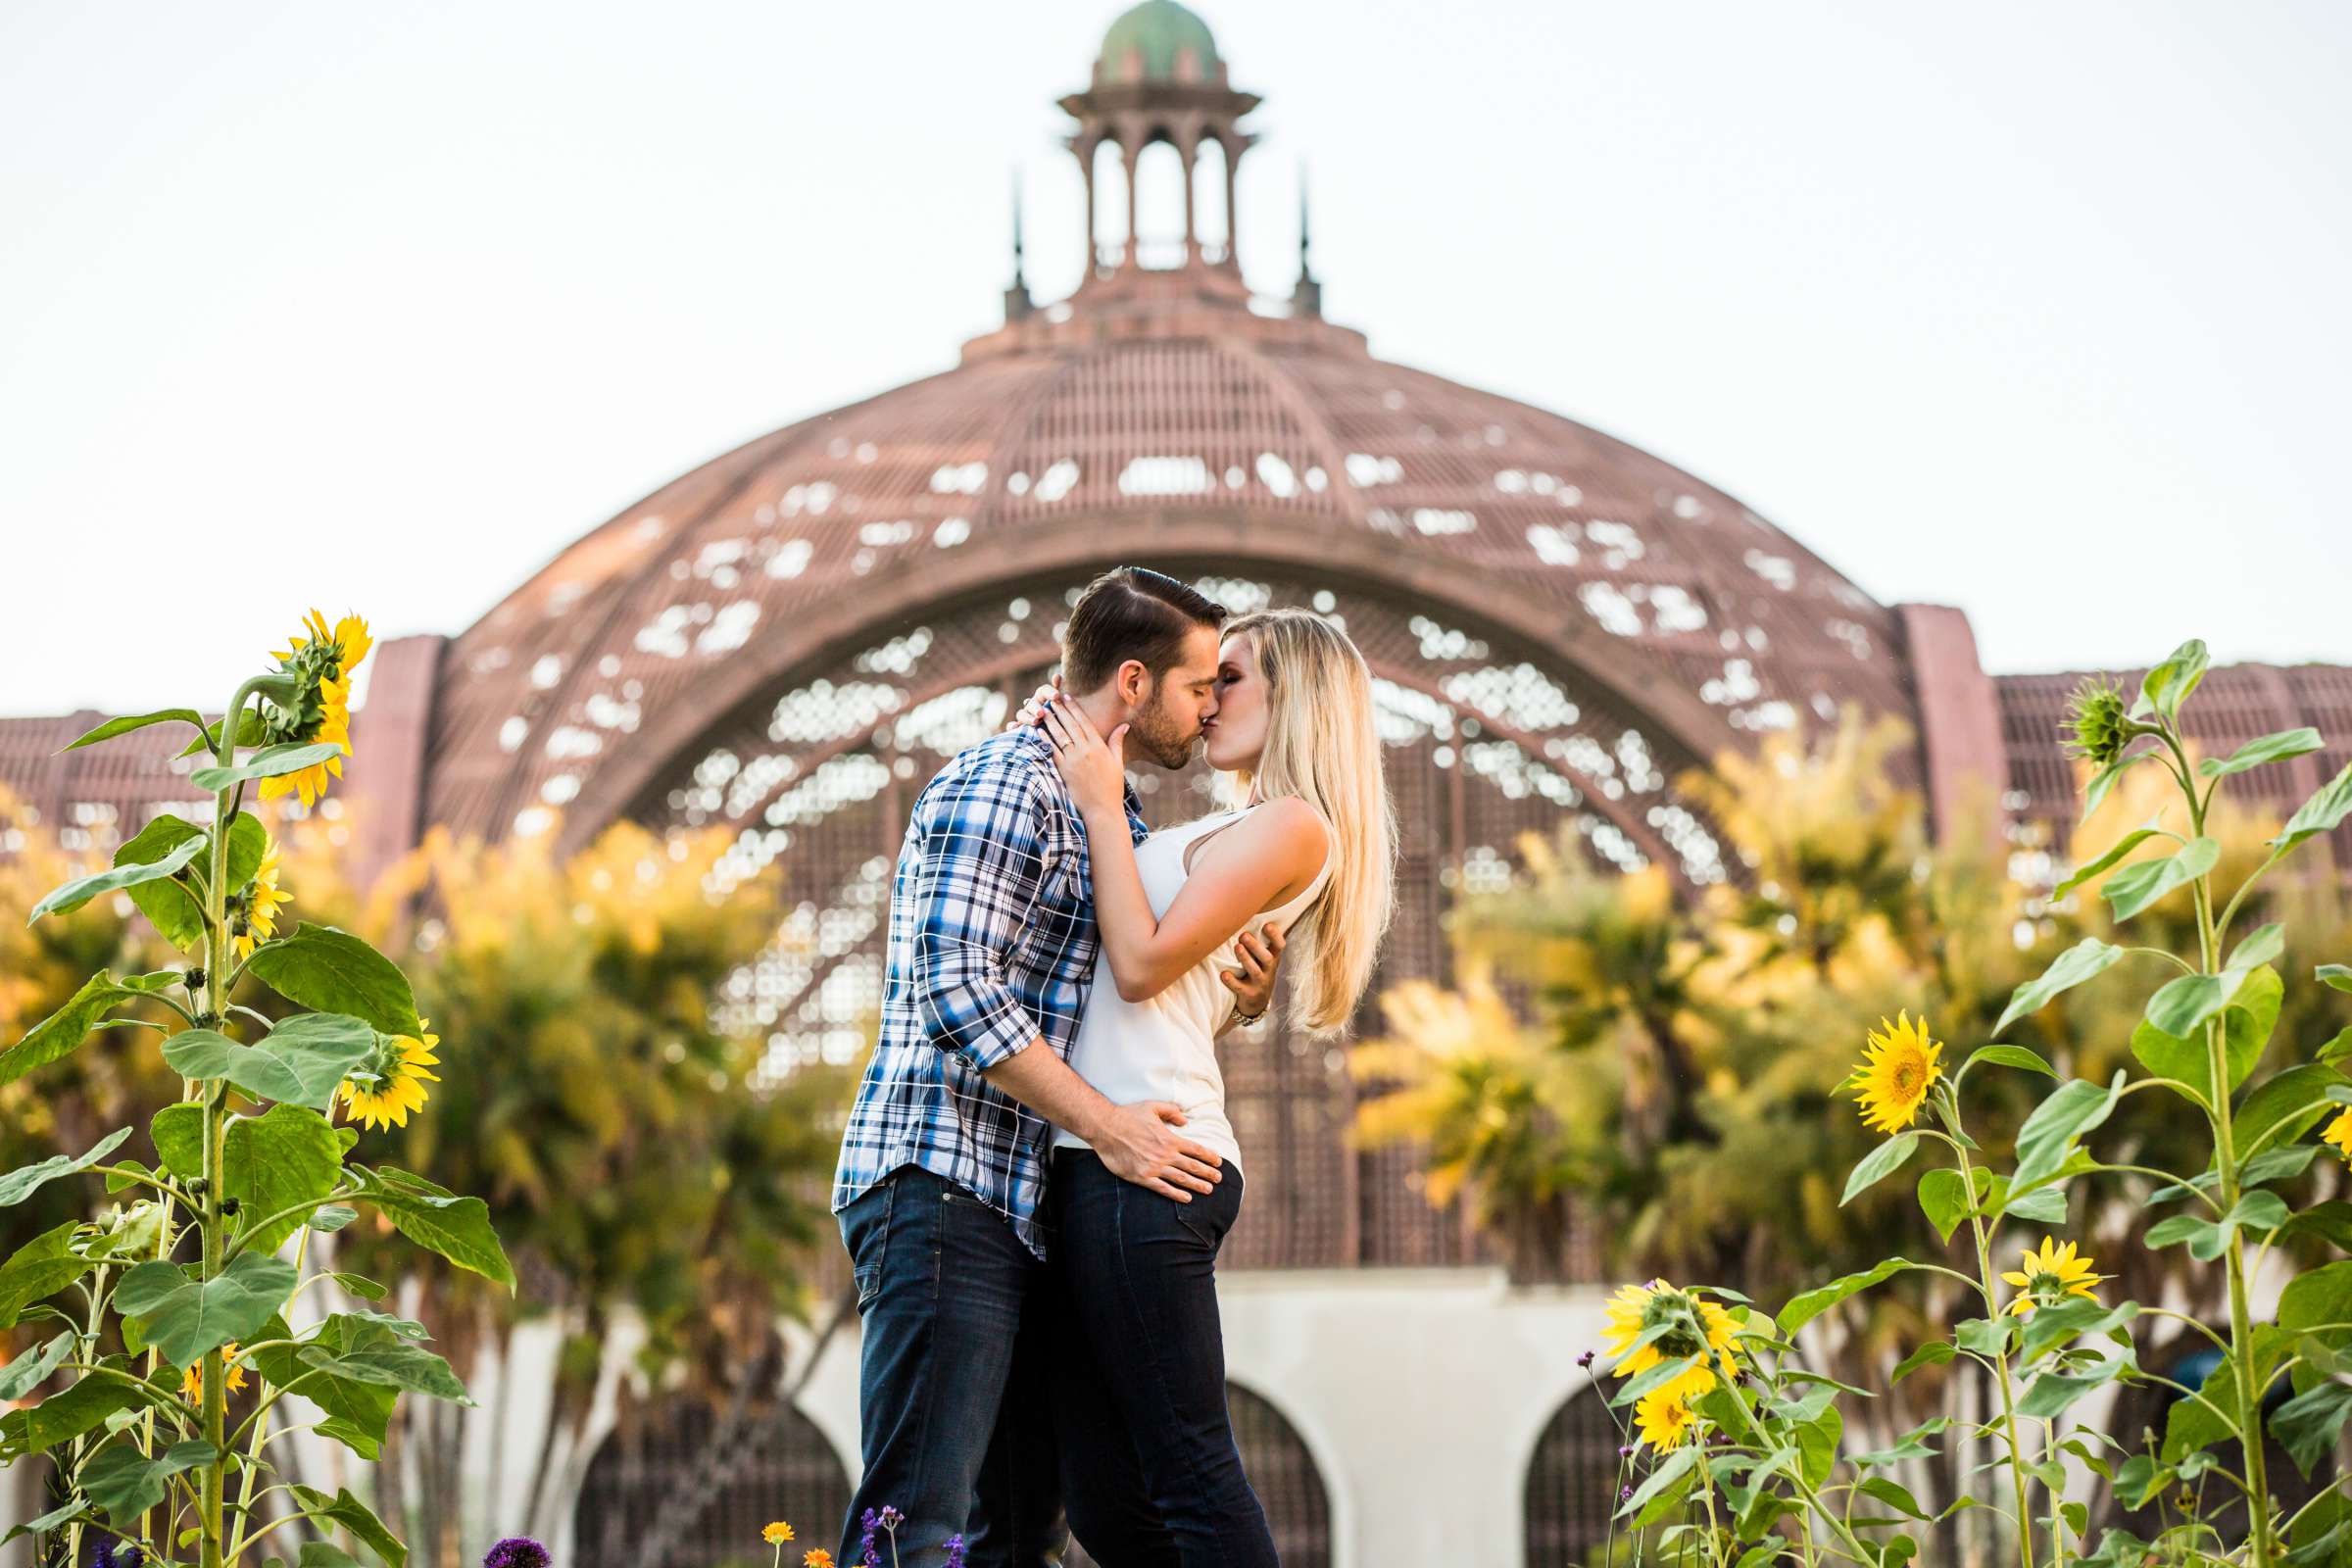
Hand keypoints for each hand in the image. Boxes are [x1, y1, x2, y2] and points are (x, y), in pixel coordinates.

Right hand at [1003, 677, 1061, 733]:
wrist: (1060, 736)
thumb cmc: (1063, 717)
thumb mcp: (1064, 706)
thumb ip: (1060, 693)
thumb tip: (1057, 675)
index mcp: (1043, 697)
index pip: (1043, 690)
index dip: (1049, 692)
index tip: (1057, 696)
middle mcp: (1033, 705)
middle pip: (1031, 703)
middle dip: (1036, 707)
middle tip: (1041, 713)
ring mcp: (1026, 717)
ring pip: (1021, 714)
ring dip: (1027, 717)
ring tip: (1035, 722)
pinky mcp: (1020, 728)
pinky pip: (1013, 726)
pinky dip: (1012, 726)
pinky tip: (1014, 728)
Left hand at [1041, 696, 1127, 818]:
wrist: (1102, 809)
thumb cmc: (1112, 787)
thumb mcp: (1117, 762)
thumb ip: (1117, 742)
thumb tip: (1124, 725)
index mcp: (1099, 747)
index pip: (1085, 722)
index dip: (1074, 708)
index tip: (1067, 697)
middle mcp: (1086, 751)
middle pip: (1070, 726)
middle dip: (1060, 710)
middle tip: (1051, 697)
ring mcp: (1074, 761)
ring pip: (1060, 736)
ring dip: (1051, 721)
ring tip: (1043, 710)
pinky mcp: (1064, 771)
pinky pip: (1052, 752)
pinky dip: (1045, 740)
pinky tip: (1038, 731)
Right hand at [1090, 1100, 1223, 1201]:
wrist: (1106, 1128)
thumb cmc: (1128, 1115)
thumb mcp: (1153, 1107)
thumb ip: (1171, 1111)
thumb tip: (1185, 1120)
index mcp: (1170, 1138)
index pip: (1196, 1149)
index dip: (1209, 1156)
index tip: (1218, 1162)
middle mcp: (1165, 1154)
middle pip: (1193, 1166)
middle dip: (1208, 1173)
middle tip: (1219, 1179)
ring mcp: (1154, 1167)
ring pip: (1181, 1179)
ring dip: (1197, 1185)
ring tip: (1209, 1190)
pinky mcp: (1142, 1177)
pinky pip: (1163, 1189)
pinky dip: (1177, 1194)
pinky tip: (1187, 1198)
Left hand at [1218, 921, 1286, 1022]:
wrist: (1256, 1004)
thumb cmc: (1256, 971)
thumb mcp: (1261, 958)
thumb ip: (1257, 942)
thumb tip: (1242, 914)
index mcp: (1272, 958)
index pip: (1279, 946)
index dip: (1276, 936)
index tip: (1267, 925)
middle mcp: (1268, 970)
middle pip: (1267, 958)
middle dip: (1256, 946)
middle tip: (1244, 935)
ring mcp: (1259, 983)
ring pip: (1255, 971)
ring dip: (1246, 959)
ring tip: (1237, 947)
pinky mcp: (1249, 995)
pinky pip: (1240, 988)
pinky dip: (1232, 981)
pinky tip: (1224, 974)